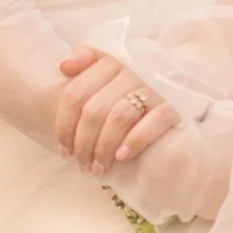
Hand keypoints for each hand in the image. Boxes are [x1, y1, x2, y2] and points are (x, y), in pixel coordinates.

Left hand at [56, 46, 179, 175]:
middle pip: (94, 110)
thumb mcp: (96, 84)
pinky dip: (135, 140)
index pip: (75, 94)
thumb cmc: (116, 104)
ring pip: (119, 117)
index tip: (63, 149)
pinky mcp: (169, 109)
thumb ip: (80, 68)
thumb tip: (63, 66)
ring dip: (104, 148)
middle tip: (81, 164)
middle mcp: (129, 72)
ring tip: (98, 168)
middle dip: (83, 143)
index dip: (64, 125)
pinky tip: (122, 156)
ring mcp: (151, 90)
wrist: (160, 115)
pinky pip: (152, 122)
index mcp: (107, 64)